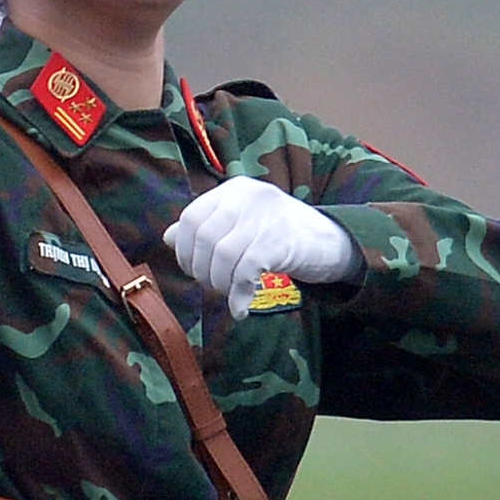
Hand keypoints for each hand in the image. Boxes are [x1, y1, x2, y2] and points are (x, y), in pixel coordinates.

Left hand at [163, 178, 362, 318]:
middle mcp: (248, 196)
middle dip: (202, 271)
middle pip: (203, 238)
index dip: (184, 250)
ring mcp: (266, 215)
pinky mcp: (281, 239)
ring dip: (220, 284)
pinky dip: (238, 295)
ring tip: (230, 295)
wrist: (331, 243)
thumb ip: (207, 228)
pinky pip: (246, 271)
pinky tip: (240, 308)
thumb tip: (168, 237)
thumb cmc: (280, 237)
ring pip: (222, 256)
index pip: (190, 217)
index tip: (194, 271)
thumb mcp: (241, 226)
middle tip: (215, 287)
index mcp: (233, 190)